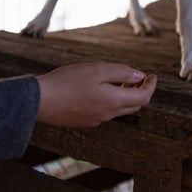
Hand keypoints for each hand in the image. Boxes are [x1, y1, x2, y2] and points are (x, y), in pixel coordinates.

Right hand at [35, 63, 157, 127]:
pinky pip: (105, 112)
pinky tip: (102, 89)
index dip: (151, 86)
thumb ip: (122, 73)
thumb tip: (140, 77)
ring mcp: (95, 120)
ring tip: (123, 81)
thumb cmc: (68, 81)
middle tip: (141, 77)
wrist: (39, 101)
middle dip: (140, 91)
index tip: (152, 75)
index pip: (143, 98)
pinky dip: (112, 101)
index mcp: (113, 102)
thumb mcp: (98, 70)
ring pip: (119, 109)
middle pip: (133, 106)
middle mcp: (107, 115)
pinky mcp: (83, 121)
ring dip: (126, 96)